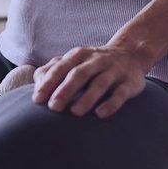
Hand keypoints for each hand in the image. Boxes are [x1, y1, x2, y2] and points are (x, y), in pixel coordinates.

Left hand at [32, 45, 149, 117]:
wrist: (130, 54)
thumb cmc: (91, 64)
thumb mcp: (72, 61)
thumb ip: (52, 70)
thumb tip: (36, 84)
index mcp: (78, 55)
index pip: (61, 68)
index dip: (48, 83)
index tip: (37, 99)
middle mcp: (96, 60)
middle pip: (79, 74)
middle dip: (65, 90)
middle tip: (53, 107)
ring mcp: (114, 70)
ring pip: (100, 83)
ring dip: (87, 98)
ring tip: (75, 112)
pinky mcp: (130, 82)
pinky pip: (121, 93)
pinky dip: (111, 103)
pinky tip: (100, 114)